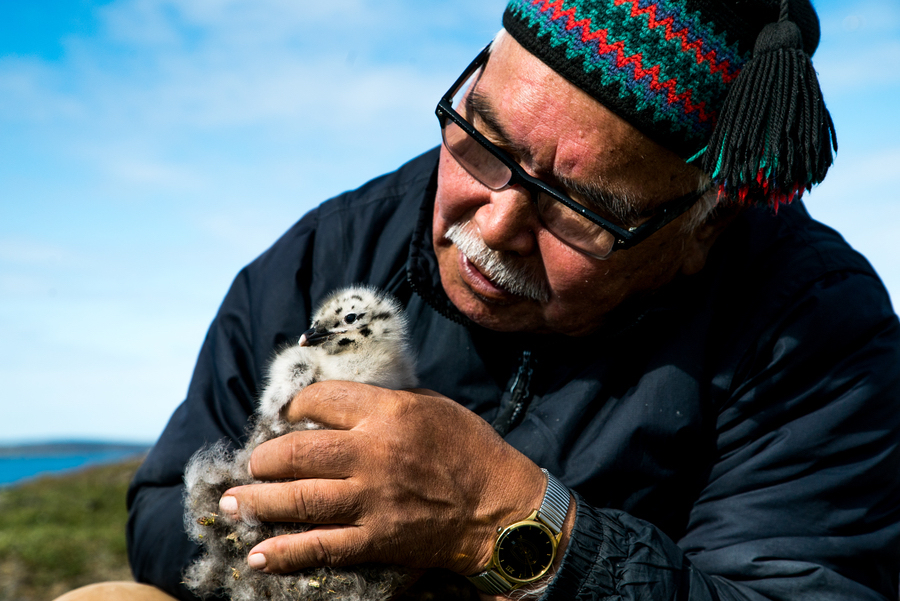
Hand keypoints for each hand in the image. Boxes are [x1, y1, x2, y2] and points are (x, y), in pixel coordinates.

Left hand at [217, 380, 547, 575]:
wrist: (501, 509)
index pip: (322, 400)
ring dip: (258, 502)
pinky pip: (320, 548)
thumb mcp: (432, 405)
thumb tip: (339, 400)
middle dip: (265, 458)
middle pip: (297, 453)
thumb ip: (384, 400)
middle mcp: (374, 454)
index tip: (288, 415)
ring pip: (299, 500)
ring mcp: (372, 501)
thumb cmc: (469, 450)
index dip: (295, 406)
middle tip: (255, 462)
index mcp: (389, 413)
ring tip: (234, 502)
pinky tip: (257, 555)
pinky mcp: (376, 540)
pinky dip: (285, 554)